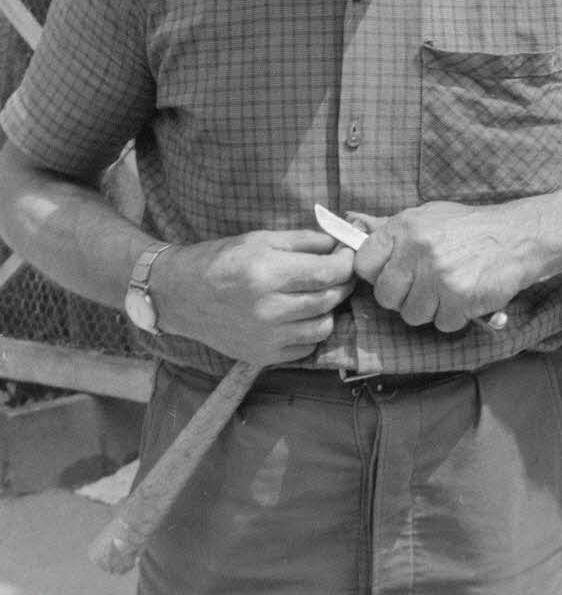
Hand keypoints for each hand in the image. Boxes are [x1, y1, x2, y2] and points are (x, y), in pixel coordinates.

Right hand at [155, 229, 355, 365]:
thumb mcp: (261, 238)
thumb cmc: (221, 260)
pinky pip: (306, 348)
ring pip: (324, 327)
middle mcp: (268, 309)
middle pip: (329, 299)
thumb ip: (303, 241)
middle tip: (338, 271)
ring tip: (316, 294)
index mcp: (266, 273)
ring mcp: (266, 337)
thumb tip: (338, 243)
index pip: (327, 273)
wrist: (180, 295)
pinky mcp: (262, 356)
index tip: (347, 254)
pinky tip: (299, 315)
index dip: (346, 262)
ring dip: (328, 309)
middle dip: (342, 282)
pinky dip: (310, 331)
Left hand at [349, 201, 534, 332]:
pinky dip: (453, 316)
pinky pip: (441, 323)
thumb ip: (391, 229)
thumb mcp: (427, 216)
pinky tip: (464, 296)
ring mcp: (438, 276)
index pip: (363, 262)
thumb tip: (350, 226)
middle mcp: (417, 250)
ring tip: (447, 288)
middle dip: (402, 296)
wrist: (516, 237)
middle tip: (423, 285)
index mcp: (405, 227)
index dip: (375, 274)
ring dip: (429, 309)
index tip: (391, 273)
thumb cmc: (468, 228)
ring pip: (412, 314)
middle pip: (385, 295)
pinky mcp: (459, 298)